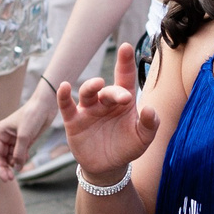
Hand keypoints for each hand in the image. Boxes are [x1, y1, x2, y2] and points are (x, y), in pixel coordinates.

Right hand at [0, 82, 59, 179]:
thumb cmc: (33, 116)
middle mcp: (6, 136)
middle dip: (5, 167)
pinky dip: (21, 159)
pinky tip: (24, 162)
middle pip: (2, 156)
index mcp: (1, 132)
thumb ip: (19, 153)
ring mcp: (16, 138)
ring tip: (20, 169)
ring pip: (11, 156)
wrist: (46, 105)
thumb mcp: (24, 136)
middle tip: (11, 178)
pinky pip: (20, 153)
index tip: (5, 178)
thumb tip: (16, 168)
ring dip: (14, 164)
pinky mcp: (26, 139)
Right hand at [55, 42, 156, 183]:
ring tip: (97, 84)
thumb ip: (150, 124)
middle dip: (115, 91)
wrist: (107, 168)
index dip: (125, 62)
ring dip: (91, 87)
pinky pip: (67, 106)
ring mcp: (88, 110)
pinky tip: (64, 87)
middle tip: (124, 97)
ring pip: (87, 93)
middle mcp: (105, 102)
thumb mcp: (143, 139)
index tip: (125, 46)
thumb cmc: (126, 148)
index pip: (125, 77)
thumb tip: (150, 109)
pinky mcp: (74, 121)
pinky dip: (63, 96)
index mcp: (123, 102)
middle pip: (108, 90)